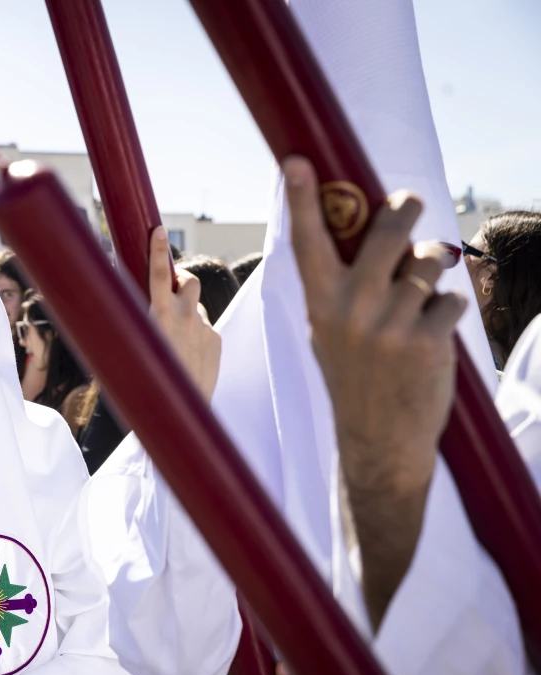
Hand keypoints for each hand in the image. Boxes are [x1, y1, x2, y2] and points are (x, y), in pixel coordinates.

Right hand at [147, 226, 220, 399]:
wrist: (181, 410)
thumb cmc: (147, 382)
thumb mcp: (133, 350)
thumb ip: (133, 325)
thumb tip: (115, 313)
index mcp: (161, 316)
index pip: (160, 274)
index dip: (158, 250)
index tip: (159, 230)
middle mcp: (186, 318)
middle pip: (189, 280)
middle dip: (181, 279)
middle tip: (171, 289)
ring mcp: (205, 328)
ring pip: (196, 308)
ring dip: (187, 314)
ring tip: (176, 340)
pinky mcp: (216, 340)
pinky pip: (205, 328)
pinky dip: (196, 336)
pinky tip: (188, 356)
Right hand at [284, 156, 464, 625]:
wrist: (378, 440)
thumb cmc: (357, 375)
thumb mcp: (331, 331)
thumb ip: (345, 285)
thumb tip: (377, 229)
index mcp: (319, 304)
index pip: (307, 241)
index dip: (300, 199)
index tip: (296, 161)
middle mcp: (349, 308)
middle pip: (389, 228)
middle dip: (406, 210)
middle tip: (409, 207)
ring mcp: (388, 323)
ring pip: (429, 261)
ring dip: (433, 273)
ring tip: (418, 302)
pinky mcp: (427, 339)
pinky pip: (452, 299)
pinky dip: (448, 314)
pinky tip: (430, 341)